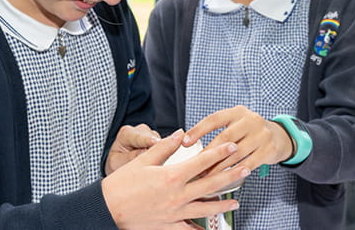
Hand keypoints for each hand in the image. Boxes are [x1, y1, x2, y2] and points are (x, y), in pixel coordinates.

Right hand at [102, 131, 247, 228]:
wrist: (108, 209)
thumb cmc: (122, 184)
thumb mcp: (142, 161)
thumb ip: (164, 147)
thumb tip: (179, 134)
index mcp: (171, 176)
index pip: (202, 162)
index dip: (219, 153)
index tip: (232, 146)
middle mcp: (177, 195)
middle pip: (211, 185)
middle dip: (231, 176)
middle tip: (246, 169)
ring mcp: (175, 213)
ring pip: (206, 208)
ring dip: (223, 204)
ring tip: (237, 201)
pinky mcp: (169, 227)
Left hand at [185, 106, 292, 173]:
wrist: (279, 136)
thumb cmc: (249, 132)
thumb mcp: (236, 123)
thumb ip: (218, 130)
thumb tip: (187, 142)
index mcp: (237, 112)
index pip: (214, 119)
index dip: (198, 130)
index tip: (185, 142)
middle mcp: (250, 120)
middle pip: (225, 138)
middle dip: (209, 154)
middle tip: (195, 167)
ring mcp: (262, 134)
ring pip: (236, 153)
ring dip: (220, 167)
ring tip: (207, 176)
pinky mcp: (269, 149)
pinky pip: (249, 163)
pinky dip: (236, 172)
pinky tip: (226, 179)